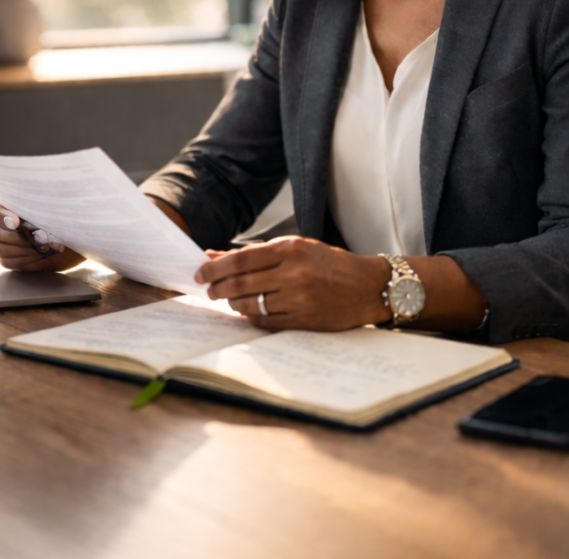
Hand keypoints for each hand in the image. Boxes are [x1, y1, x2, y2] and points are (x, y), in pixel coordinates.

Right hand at [0, 195, 84, 272]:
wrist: (80, 233)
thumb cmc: (66, 212)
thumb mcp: (54, 201)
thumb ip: (37, 202)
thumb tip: (24, 206)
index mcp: (5, 200)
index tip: (16, 222)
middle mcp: (0, 220)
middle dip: (16, 236)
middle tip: (40, 238)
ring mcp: (4, 240)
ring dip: (23, 248)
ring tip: (45, 246)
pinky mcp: (11, 257)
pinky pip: (7, 261)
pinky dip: (25, 259)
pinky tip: (40, 254)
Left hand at [194, 236, 390, 330]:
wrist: (367, 287)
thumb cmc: (329, 263)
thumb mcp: (295, 247)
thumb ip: (257, 253)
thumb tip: (216, 256)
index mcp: (291, 249)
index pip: (241, 259)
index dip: (216, 268)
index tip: (201, 272)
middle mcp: (294, 273)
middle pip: (241, 283)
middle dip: (218, 287)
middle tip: (209, 290)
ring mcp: (299, 298)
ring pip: (250, 304)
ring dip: (232, 303)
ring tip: (228, 299)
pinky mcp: (303, 319)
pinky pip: (265, 320)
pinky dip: (250, 316)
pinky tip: (247, 311)